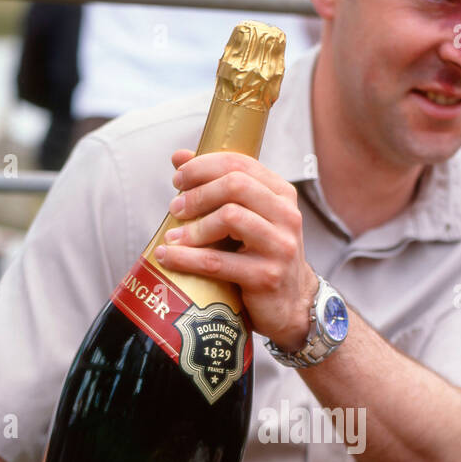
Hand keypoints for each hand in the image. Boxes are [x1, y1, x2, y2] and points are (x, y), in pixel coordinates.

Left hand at [157, 148, 317, 351]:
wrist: (292, 305)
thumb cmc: (262, 257)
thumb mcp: (249, 218)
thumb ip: (219, 187)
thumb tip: (179, 156)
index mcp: (281, 194)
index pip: (240, 165)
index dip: (204, 166)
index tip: (179, 178)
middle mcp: (286, 215)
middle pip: (235, 186)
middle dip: (198, 194)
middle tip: (175, 207)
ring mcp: (280, 246)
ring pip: (229, 218)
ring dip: (193, 227)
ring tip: (172, 236)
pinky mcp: (267, 277)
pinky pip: (218, 262)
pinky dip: (186, 258)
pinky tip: (168, 257)